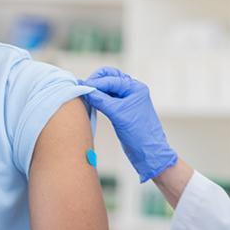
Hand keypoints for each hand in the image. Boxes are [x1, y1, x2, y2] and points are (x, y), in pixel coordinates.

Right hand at [81, 67, 176, 182]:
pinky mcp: (121, 108)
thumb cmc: (138, 133)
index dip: (95, 82)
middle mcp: (132, 91)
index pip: (111, 80)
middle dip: (96, 81)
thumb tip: (85, 90)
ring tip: (85, 93)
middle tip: (83, 88)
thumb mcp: (118, 115)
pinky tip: (90, 100)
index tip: (81, 86)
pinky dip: (98, 97)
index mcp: (135, 88)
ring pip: (108, 87)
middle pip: (110, 77)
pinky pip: (107, 97)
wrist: (148, 152)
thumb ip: (101, 100)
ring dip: (96, 88)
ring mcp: (127, 99)